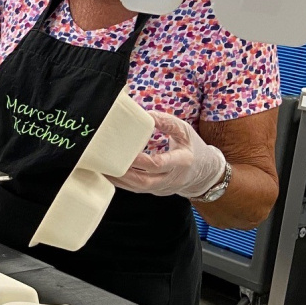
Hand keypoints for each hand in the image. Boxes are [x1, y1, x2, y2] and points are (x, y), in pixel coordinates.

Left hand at [109, 110, 225, 199]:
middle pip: (144, 180)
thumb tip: (144, 113)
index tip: (125, 150)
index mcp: (182, 161)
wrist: (204, 173)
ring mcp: (162, 187)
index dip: (140, 160)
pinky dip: (120, 182)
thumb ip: (166, 122)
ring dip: (118, 179)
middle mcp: (171, 178)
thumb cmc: (192, 147)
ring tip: (101, 167)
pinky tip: (107, 173)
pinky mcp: (154, 191)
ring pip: (137, 187)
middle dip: (123, 172)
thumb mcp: (185, 131)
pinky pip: (135, 189)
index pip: (159, 164)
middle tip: (106, 160)